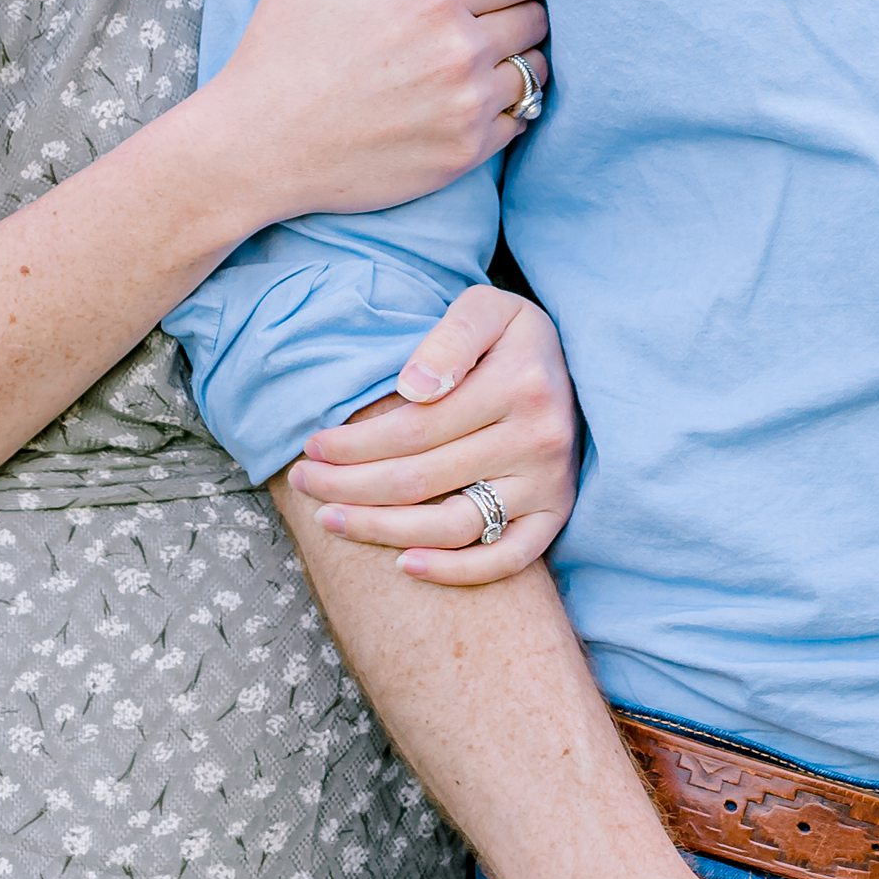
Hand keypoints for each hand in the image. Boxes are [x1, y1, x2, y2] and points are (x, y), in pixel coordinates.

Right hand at [207, 0, 547, 222]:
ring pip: (537, 70)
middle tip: (492, 13)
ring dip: (521, 58)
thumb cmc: (281, 47)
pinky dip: (510, 107)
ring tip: (489, 54)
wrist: (256, 147)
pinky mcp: (464, 155)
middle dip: (523, 9)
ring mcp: (466, 108)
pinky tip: (475, 98)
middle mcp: (460, 50)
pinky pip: (523, 121)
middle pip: (539, 17)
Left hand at [291, 286, 579, 581]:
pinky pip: (506, 558)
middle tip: (303, 483)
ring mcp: (549, 484)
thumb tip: (411, 388)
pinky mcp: (556, 514)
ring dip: (383, 531)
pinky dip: (455, 571)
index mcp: (519, 384)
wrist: (575, 367)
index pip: (415, 428)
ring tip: (332, 521)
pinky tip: (404, 565)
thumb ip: (450, 339)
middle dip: (351, 486)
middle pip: (422, 479)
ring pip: (454, 525)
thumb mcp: (487, 307)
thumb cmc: (511, 337)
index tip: (313, 447)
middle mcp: (539, 439)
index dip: (356, 444)